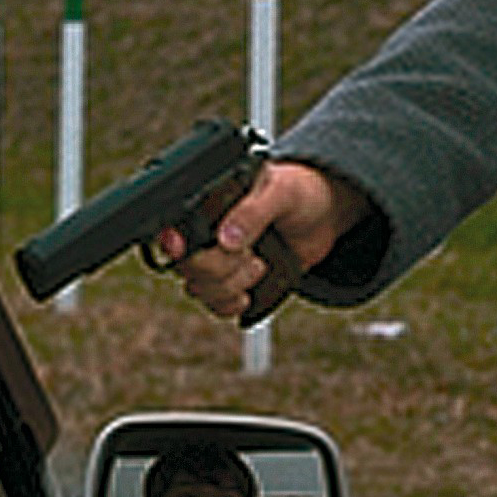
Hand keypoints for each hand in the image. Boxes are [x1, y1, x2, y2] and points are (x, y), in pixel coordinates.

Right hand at [158, 161, 368, 318]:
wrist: (325, 215)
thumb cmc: (299, 191)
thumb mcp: (281, 193)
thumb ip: (254, 212)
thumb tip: (227, 239)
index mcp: (209, 200)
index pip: (173, 224)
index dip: (171, 240)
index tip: (180, 248)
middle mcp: (206, 230)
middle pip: (186, 263)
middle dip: (220, 267)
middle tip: (252, 255)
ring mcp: (218, 257)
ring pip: (198, 287)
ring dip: (229, 286)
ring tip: (259, 267)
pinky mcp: (232, 280)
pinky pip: (214, 304)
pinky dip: (229, 305)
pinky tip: (247, 295)